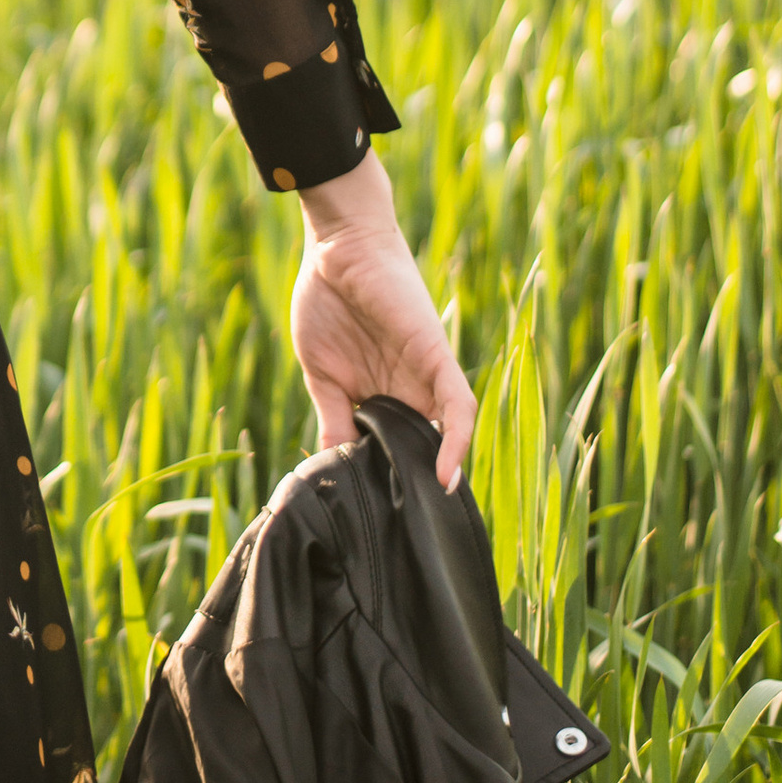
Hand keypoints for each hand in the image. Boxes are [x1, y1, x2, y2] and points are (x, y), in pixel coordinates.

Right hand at [287, 155, 475, 492]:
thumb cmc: (325, 299)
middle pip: (427, 447)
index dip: (394, 479)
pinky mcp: (437, 355)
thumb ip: (332, 417)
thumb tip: (330, 468)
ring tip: (432, 516)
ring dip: (443, 472)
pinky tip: (444, 474)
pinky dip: (458, 439)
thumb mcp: (321, 373)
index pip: (396, 446)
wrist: (336, 247)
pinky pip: (460, 405)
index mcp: (380, 394)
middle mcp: (409, 388)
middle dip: (422, 488)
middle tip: (413, 535)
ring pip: (450, 434)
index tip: (384, 522)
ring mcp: (425, 373)